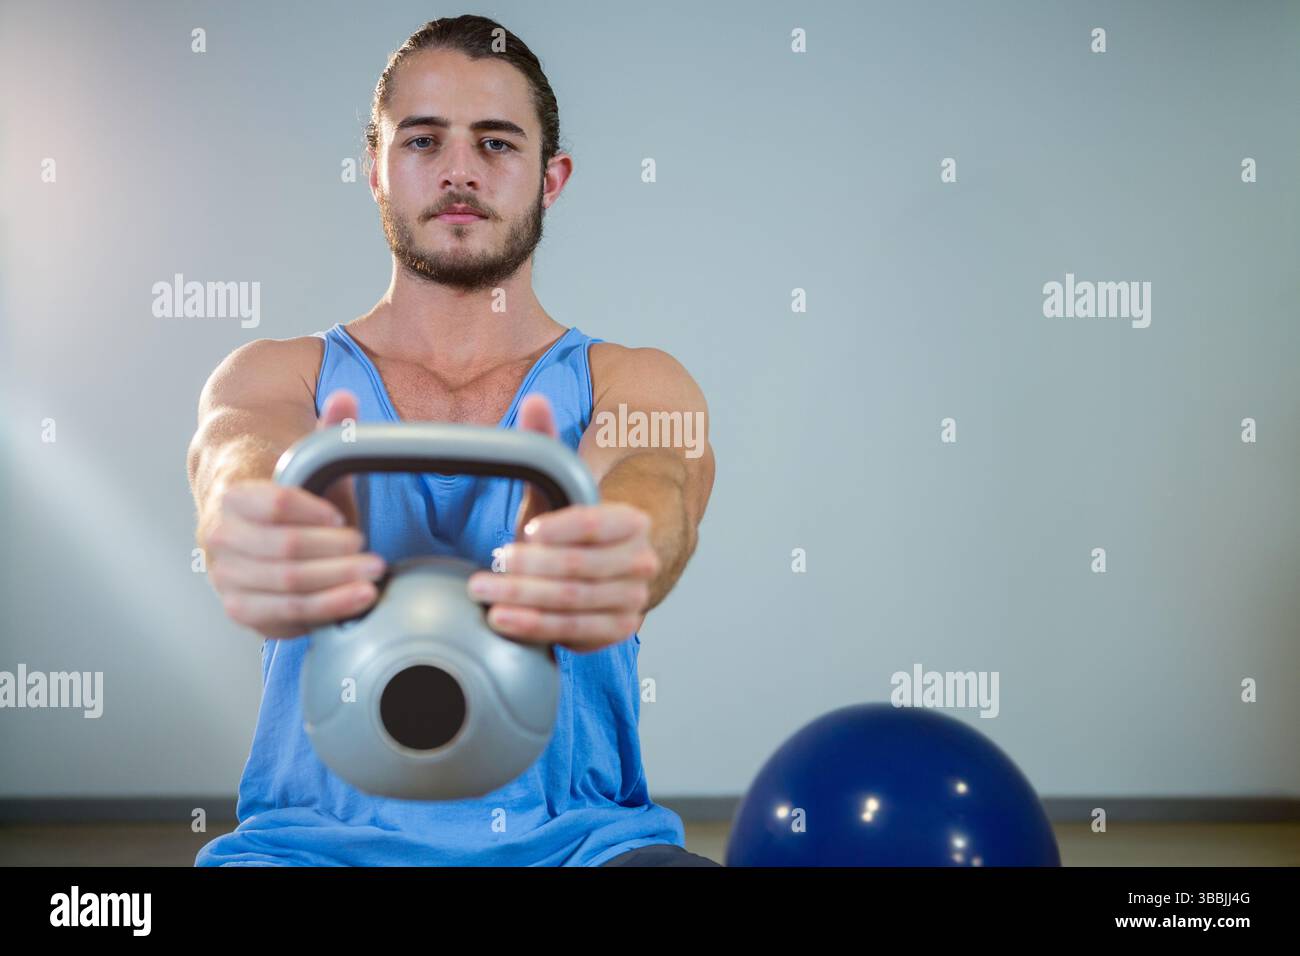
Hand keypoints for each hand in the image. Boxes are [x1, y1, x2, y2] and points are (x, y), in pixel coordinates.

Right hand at [202, 389, 386, 637]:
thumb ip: (327, 429)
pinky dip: (323, 611)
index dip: (313, 512)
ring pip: (285, 586)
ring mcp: (227, 577)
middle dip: (336, 554)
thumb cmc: (283, 486)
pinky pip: (284, 615)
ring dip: (335, 586)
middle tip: (374, 555)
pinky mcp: (242, 608)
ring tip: (373, 579)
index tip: (344, 516)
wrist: (243, 514)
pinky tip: (355, 602)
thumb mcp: (305, 456)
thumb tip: (345, 398)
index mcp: (231, 492)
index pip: (273, 504)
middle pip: (285, 550)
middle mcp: (219, 537)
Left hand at [466, 394, 659, 652]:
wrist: (605, 567)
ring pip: (573, 602)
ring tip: (485, 591)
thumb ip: (545, 442)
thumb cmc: (573, 525)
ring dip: (524, 598)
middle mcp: (641, 562)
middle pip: (579, 567)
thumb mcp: (558, 485)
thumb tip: (533, 401)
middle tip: (491, 563)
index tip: (525, 532)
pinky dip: (535, 627)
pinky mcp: (615, 630)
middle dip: (529, 568)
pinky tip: (504, 619)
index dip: (559, 530)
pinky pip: (573, 631)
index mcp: (632, 521)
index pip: (596, 524)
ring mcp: (631, 600)